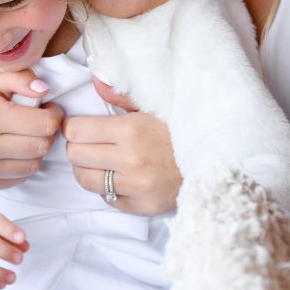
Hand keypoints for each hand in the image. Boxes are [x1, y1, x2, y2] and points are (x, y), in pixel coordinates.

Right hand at [0, 70, 62, 188]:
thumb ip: (19, 78)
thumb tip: (45, 89)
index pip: (45, 124)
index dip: (54, 115)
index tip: (49, 108)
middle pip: (42, 146)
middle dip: (47, 132)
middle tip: (39, 121)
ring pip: (33, 165)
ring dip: (35, 150)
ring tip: (24, 135)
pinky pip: (19, 178)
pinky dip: (22, 165)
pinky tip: (12, 150)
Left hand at [63, 78, 181, 215]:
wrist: (216, 161)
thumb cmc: (181, 130)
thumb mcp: (154, 106)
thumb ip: (121, 95)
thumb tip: (95, 82)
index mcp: (131, 130)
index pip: (76, 131)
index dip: (73, 127)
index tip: (81, 127)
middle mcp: (131, 160)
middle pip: (75, 155)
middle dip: (78, 147)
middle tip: (92, 143)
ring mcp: (136, 187)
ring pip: (85, 180)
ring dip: (88, 168)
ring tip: (102, 161)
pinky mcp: (141, 207)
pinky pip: (106, 198)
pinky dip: (108, 188)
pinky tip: (122, 177)